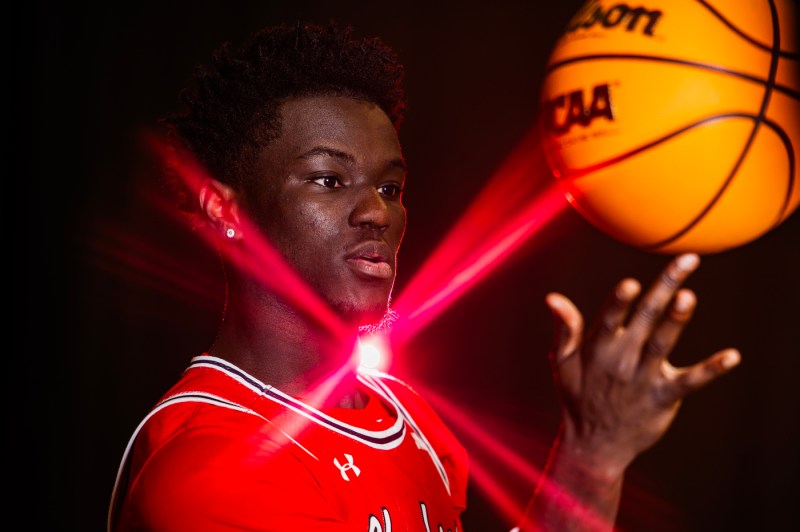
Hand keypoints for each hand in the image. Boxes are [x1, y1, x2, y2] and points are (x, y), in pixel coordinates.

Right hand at [545, 253, 740, 477]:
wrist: (596, 445)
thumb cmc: (577, 396)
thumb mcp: (562, 363)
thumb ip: (565, 329)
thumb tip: (553, 298)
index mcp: (598, 349)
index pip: (610, 320)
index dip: (619, 303)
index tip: (631, 284)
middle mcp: (622, 360)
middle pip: (646, 318)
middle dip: (666, 287)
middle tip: (688, 260)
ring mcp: (645, 378)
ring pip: (663, 344)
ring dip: (678, 320)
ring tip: (689, 297)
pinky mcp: (665, 396)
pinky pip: (690, 381)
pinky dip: (711, 369)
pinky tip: (732, 357)